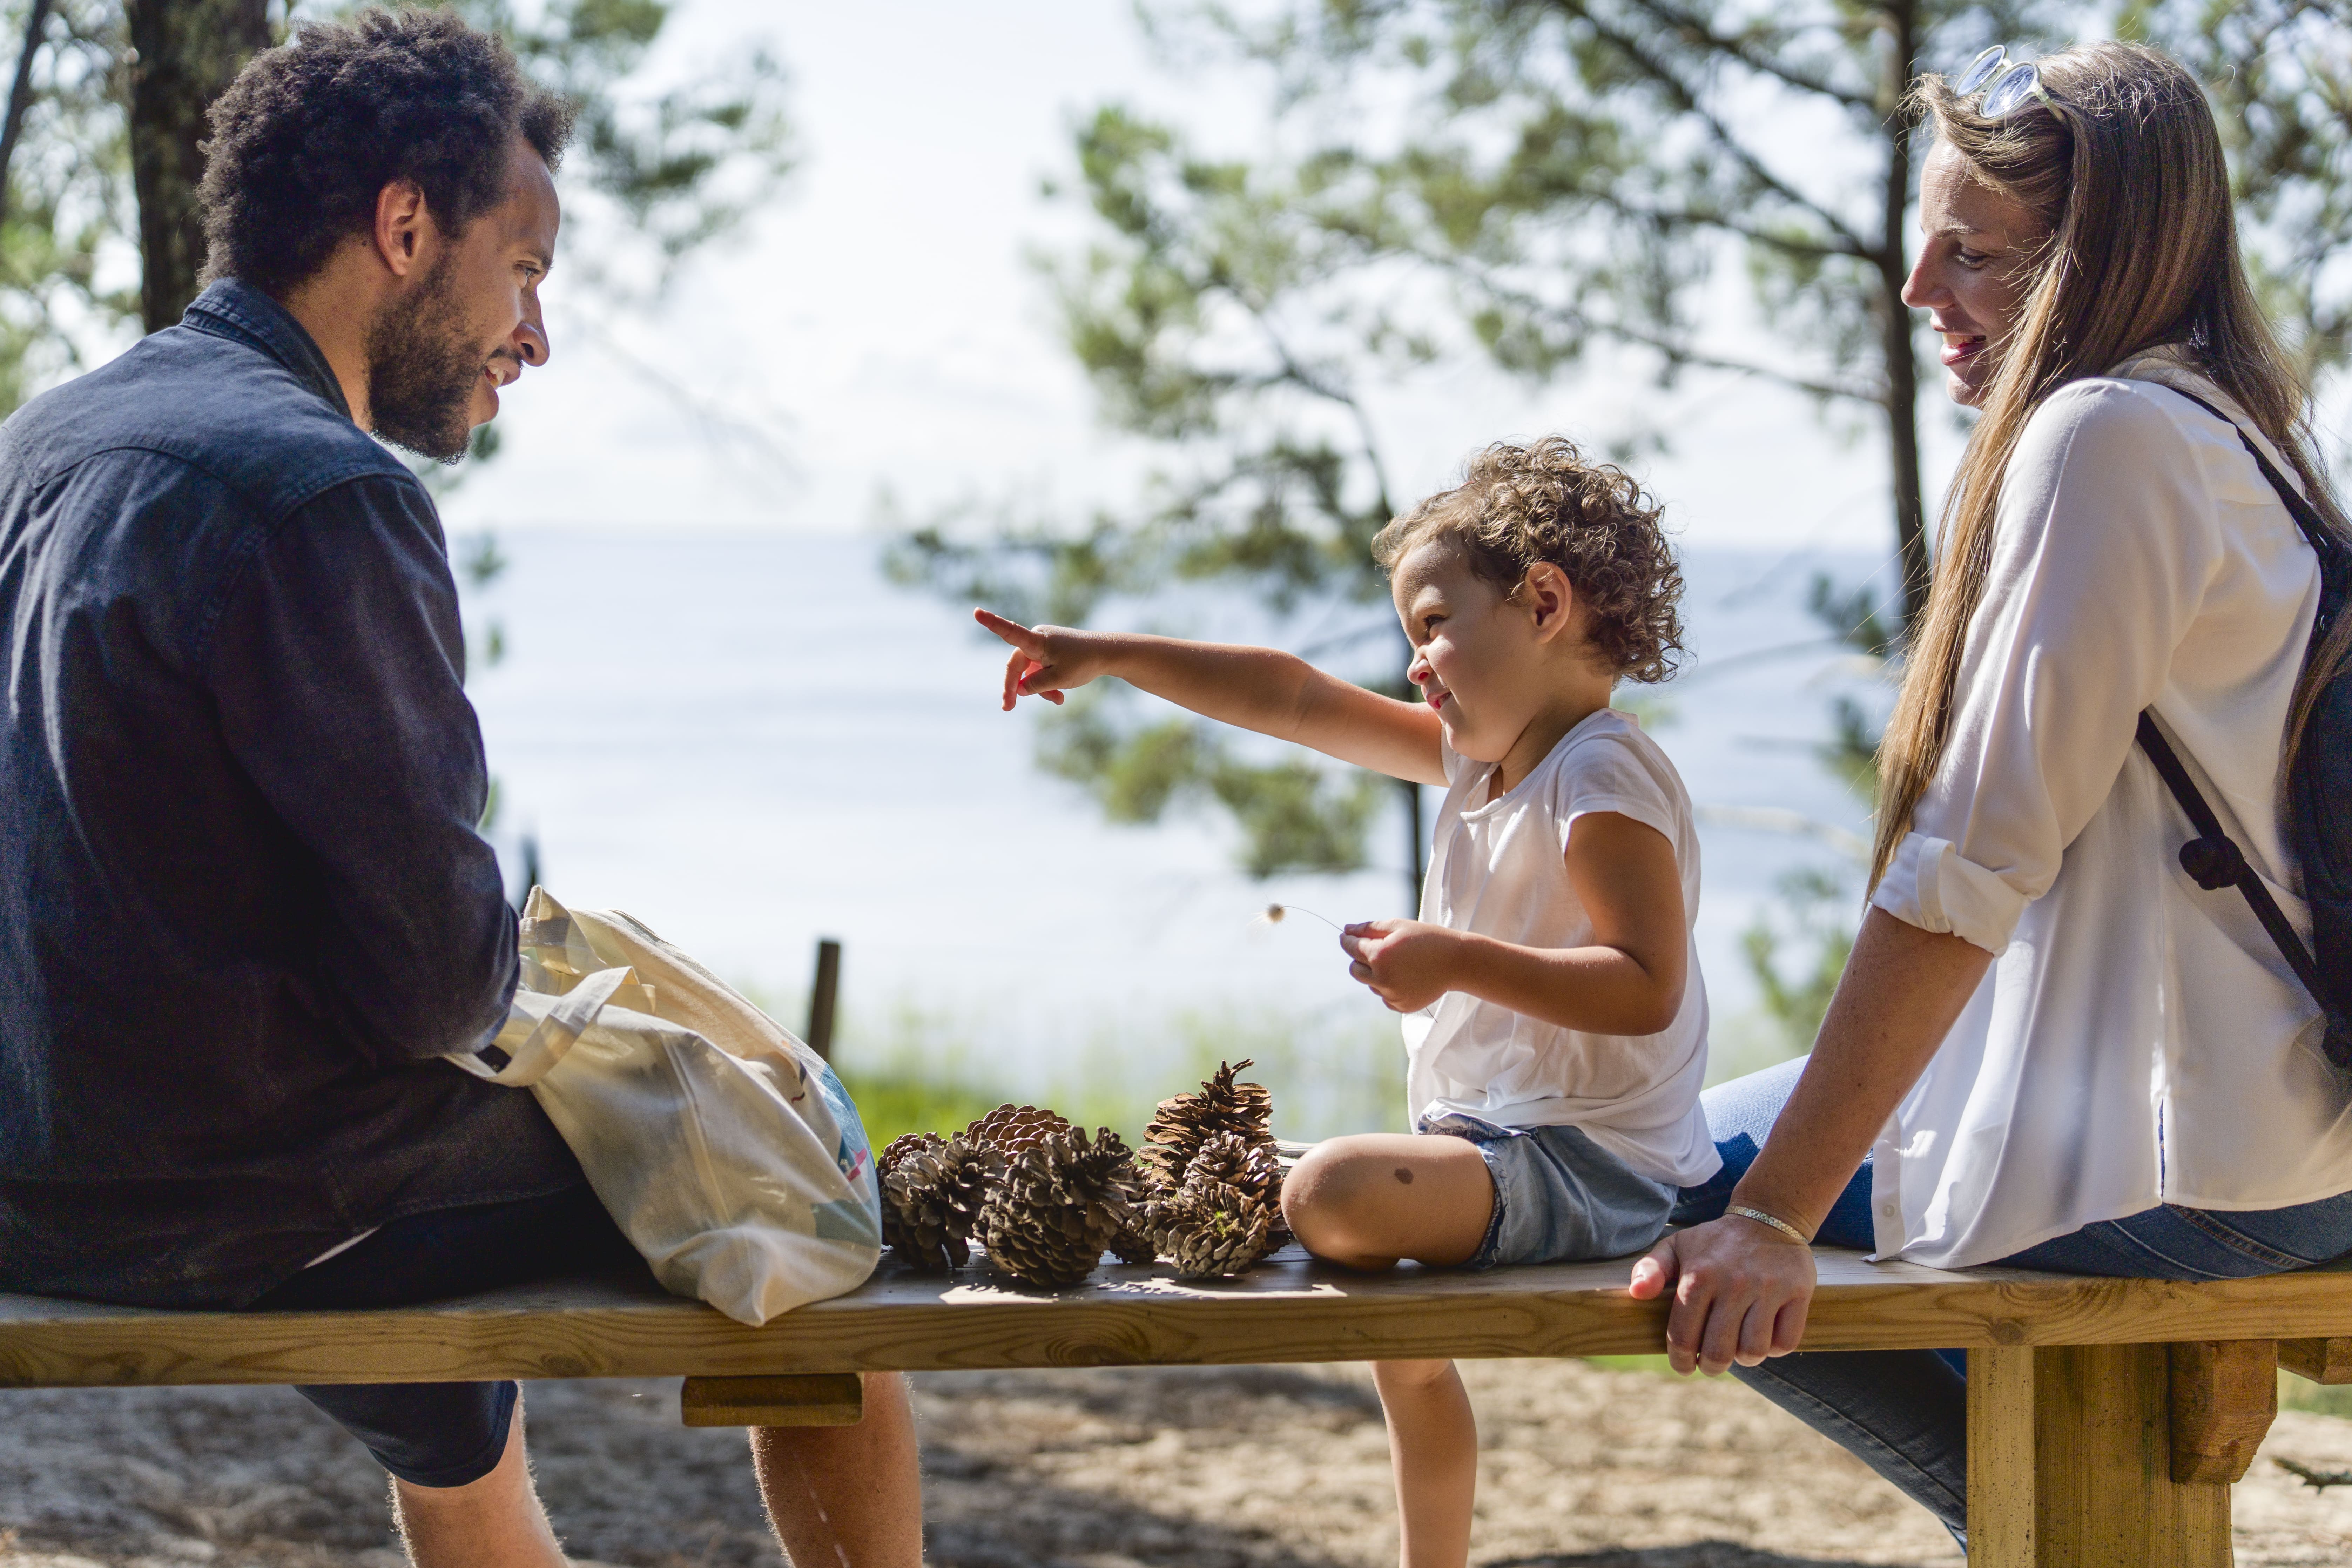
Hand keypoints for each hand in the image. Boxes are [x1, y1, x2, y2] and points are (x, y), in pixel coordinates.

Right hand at [973, 609, 1119, 710]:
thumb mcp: (1058, 679)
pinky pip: (1040, 669)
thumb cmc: (1083, 663)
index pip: (1010, 632)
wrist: (1107, 653)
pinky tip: (1060, 696)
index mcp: (1037, 641)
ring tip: (1059, 700)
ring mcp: (1042, 644)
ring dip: (1039, 688)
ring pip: (1030, 671)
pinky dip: (1047, 682)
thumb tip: (1019, 689)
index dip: (992, 623)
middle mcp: (1037, 638)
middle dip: (1016, 687)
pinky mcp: (1049, 650)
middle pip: (1017, 666)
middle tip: (1007, 709)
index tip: (976, 612)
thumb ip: (1035, 685)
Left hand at [1339, 919, 1460, 1011]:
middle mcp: (1382, 979)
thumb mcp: (1399, 926)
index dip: (1347, 940)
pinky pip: (1385, 996)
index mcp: (1379, 956)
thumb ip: (1369, 928)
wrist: (1457, 962)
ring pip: (1370, 984)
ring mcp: (1392, 995)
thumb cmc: (1428, 939)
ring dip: (1376, 973)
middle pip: (1355, 970)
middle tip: (1373, 949)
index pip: (1352, 948)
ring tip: (1399, 962)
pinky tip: (1406, 976)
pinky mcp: (1401, 1006)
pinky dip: (1389, 986)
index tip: (1346, 936)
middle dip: (1359, 959)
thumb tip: (1346, 930)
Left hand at [1627, 1214, 1815, 1375]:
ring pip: (1754, 1351)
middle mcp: (1733, 1283)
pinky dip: (1775, 1348)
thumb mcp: (1676, 1246)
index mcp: (1698, 1276)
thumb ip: (1651, 1269)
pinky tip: (1765, 1336)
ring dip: (1744, 1359)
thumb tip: (1636, 1293)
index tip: (1684, 1367)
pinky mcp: (1798, 1291)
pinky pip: (1786, 1341)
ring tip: (1738, 1349)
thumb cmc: (1715, 1242)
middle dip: (1712, 1366)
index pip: (1683, 1337)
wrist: (1768, 1218)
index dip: (1681, 1361)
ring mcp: (1767, 1288)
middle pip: (1719, 1351)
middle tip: (1711, 1363)